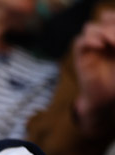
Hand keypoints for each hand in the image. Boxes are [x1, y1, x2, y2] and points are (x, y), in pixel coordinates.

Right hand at [73, 10, 114, 135]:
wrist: (104, 99)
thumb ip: (114, 42)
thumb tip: (110, 35)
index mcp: (113, 39)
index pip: (112, 18)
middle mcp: (103, 40)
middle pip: (104, 19)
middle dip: (111, 26)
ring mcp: (91, 47)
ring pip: (90, 27)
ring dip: (101, 31)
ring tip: (110, 42)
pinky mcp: (81, 56)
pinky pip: (80, 41)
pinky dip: (89, 40)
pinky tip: (99, 46)